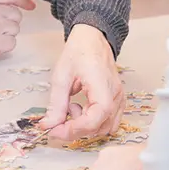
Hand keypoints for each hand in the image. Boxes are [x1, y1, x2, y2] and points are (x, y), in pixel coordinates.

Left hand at [40, 24, 123, 139]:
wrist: (92, 39)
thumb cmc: (79, 51)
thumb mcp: (61, 76)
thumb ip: (56, 104)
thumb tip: (49, 125)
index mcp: (102, 87)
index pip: (94, 120)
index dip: (74, 130)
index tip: (55, 130)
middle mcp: (115, 95)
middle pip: (99, 127)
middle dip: (76, 128)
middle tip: (58, 118)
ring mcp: (119, 98)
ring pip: (105, 127)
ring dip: (85, 125)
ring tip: (72, 107)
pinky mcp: (117, 100)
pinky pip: (109, 121)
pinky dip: (94, 122)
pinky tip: (81, 108)